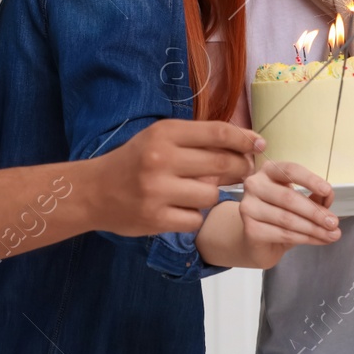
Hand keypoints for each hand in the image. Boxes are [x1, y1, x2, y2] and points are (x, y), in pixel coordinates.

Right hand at [93, 119, 262, 235]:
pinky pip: (196, 219)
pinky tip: (182, 209)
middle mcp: (161, 159)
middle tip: (246, 170)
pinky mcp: (155, 219)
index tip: (260, 144)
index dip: (245, 139)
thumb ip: (197, 139)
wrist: (94, 191)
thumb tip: (245, 142)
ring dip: (213, 195)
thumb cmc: (135, 160)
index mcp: (165, 134)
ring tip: (199, 191)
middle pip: (221, 165)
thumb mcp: (160, 137)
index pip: (217, 133)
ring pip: (211, 196)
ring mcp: (157, 191)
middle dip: (241, 168)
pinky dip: (195, 216)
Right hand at [240, 160, 341, 260]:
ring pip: (287, 219)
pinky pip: (283, 234)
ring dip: (314, 229)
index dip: (310, 180)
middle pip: (289, 197)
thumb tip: (329, 196)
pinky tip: (317, 240)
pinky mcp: (250, 229)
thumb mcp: (300, 202)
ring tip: (331, 235)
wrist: (259, 241)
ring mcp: (249, 207)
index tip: (328, 190)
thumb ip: (315, 196)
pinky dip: (305, 239)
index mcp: (269, 171)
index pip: (291, 170)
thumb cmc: (280, 215)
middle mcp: (255, 185)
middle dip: (315, 212)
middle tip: (334, 222)